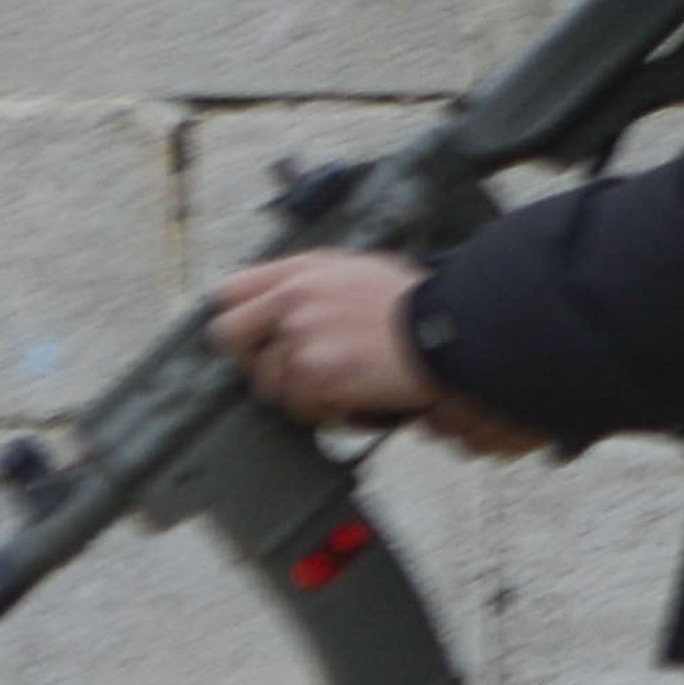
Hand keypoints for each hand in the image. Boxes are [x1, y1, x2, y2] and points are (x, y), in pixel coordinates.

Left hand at [208, 253, 543, 454]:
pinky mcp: (318, 374)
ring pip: (267, 382)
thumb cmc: (422, 306)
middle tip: (286, 372)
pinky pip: (301, 408)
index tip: (256, 337)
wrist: (455, 331)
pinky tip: (353, 404)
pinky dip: (326, 414)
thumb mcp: (362, 272)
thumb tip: (287, 305)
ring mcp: (302, 338)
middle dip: (253, 359)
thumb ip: (316, 283)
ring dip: (299, 394)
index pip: (230, 291)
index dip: (240, 319)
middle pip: (228, 336)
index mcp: (303, 270)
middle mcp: (294, 299)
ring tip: (337, 392)